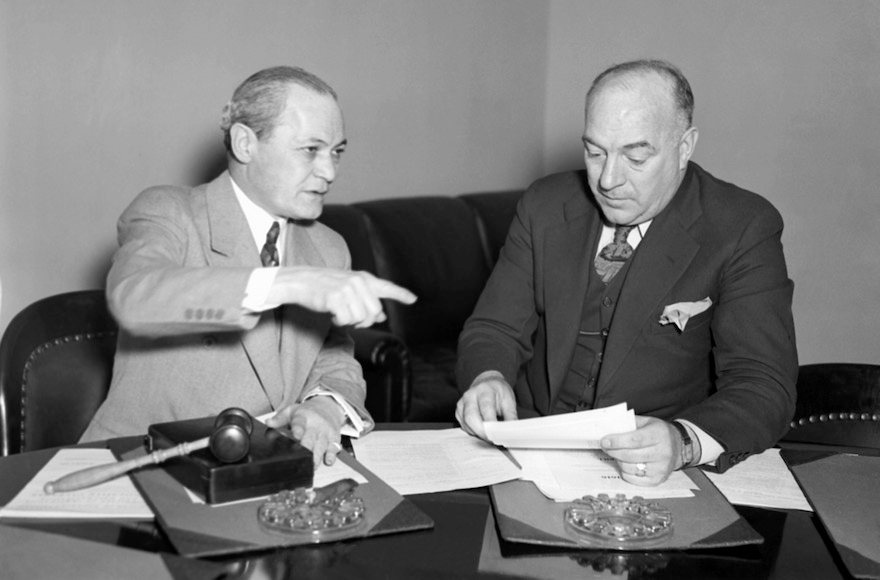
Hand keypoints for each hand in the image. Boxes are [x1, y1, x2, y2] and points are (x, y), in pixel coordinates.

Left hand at [265, 396, 345, 466]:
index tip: (296, 436)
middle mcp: (316, 425)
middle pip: (311, 438)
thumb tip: (268, 422)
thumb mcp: (292, 411)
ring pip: (322, 445)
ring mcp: (325, 432)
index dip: (298, 431)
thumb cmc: (307, 412)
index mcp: (303, 417)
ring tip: (312, 466)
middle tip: (302, 459)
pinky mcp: (334, 438)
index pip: (300, 424)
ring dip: (317, 456)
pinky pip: (334, 447)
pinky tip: (328, 461)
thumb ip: (280, 418)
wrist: (328, 407)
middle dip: (307, 449)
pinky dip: (332, 455)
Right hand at [269, 267, 416, 327]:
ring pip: (361, 318)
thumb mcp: (349, 289)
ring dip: (350, 321)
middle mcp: (359, 282)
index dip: (401, 294)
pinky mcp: (336, 298)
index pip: (386, 286)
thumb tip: (382, 316)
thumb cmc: (324, 286)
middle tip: (351, 317)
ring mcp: (347, 289)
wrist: (300, 280)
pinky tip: (332, 314)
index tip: (413, 299)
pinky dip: (339, 322)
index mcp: (364, 278)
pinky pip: (346, 320)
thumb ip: (366, 301)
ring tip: (339, 312)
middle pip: (375, 312)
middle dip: (365, 320)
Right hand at [455, 373, 517, 440]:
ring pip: (466, 424)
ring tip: (490, 437)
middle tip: (493, 440)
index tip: (498, 435)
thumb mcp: (509, 401)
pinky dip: (473, 432)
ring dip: (478, 433)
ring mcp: (462, 403)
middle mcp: (470, 395)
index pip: (486, 408)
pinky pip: (464, 426)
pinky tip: (482, 431)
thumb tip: (510, 432)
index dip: (491, 423)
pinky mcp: (458, 412)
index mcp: (484, 390)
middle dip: (482, 432)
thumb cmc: (498, 393)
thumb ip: (510, 417)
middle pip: (471, 417)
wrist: (487, 384)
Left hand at [599, 416, 680, 486]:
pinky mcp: (657, 480)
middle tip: (606, 447)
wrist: (678, 447)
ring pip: (630, 468)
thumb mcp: (646, 422)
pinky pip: (633, 479)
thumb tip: (607, 428)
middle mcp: (663, 452)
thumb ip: (629, 424)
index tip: (604, 441)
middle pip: (630, 455)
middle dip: (613, 451)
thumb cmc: (658, 433)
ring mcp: (661, 468)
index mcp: (659, 434)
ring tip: (618, 454)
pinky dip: (625, 472)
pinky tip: (626, 463)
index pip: (635, 440)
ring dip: (619, 461)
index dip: (617, 441)